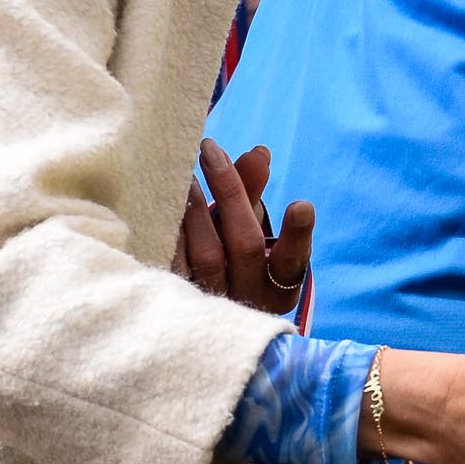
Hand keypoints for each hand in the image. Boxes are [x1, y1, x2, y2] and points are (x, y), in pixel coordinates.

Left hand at [175, 138, 314, 313]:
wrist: (196, 311)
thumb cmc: (232, 259)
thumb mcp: (251, 228)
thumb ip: (254, 192)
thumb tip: (258, 152)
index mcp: (279, 286)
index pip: (293, 259)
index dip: (298, 234)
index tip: (300, 205)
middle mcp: (250, 299)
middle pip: (246, 246)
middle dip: (231, 193)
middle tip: (211, 152)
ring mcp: (214, 306)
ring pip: (208, 257)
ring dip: (196, 210)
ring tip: (186, 175)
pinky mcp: (179, 305)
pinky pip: (175, 269)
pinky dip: (173, 235)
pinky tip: (164, 208)